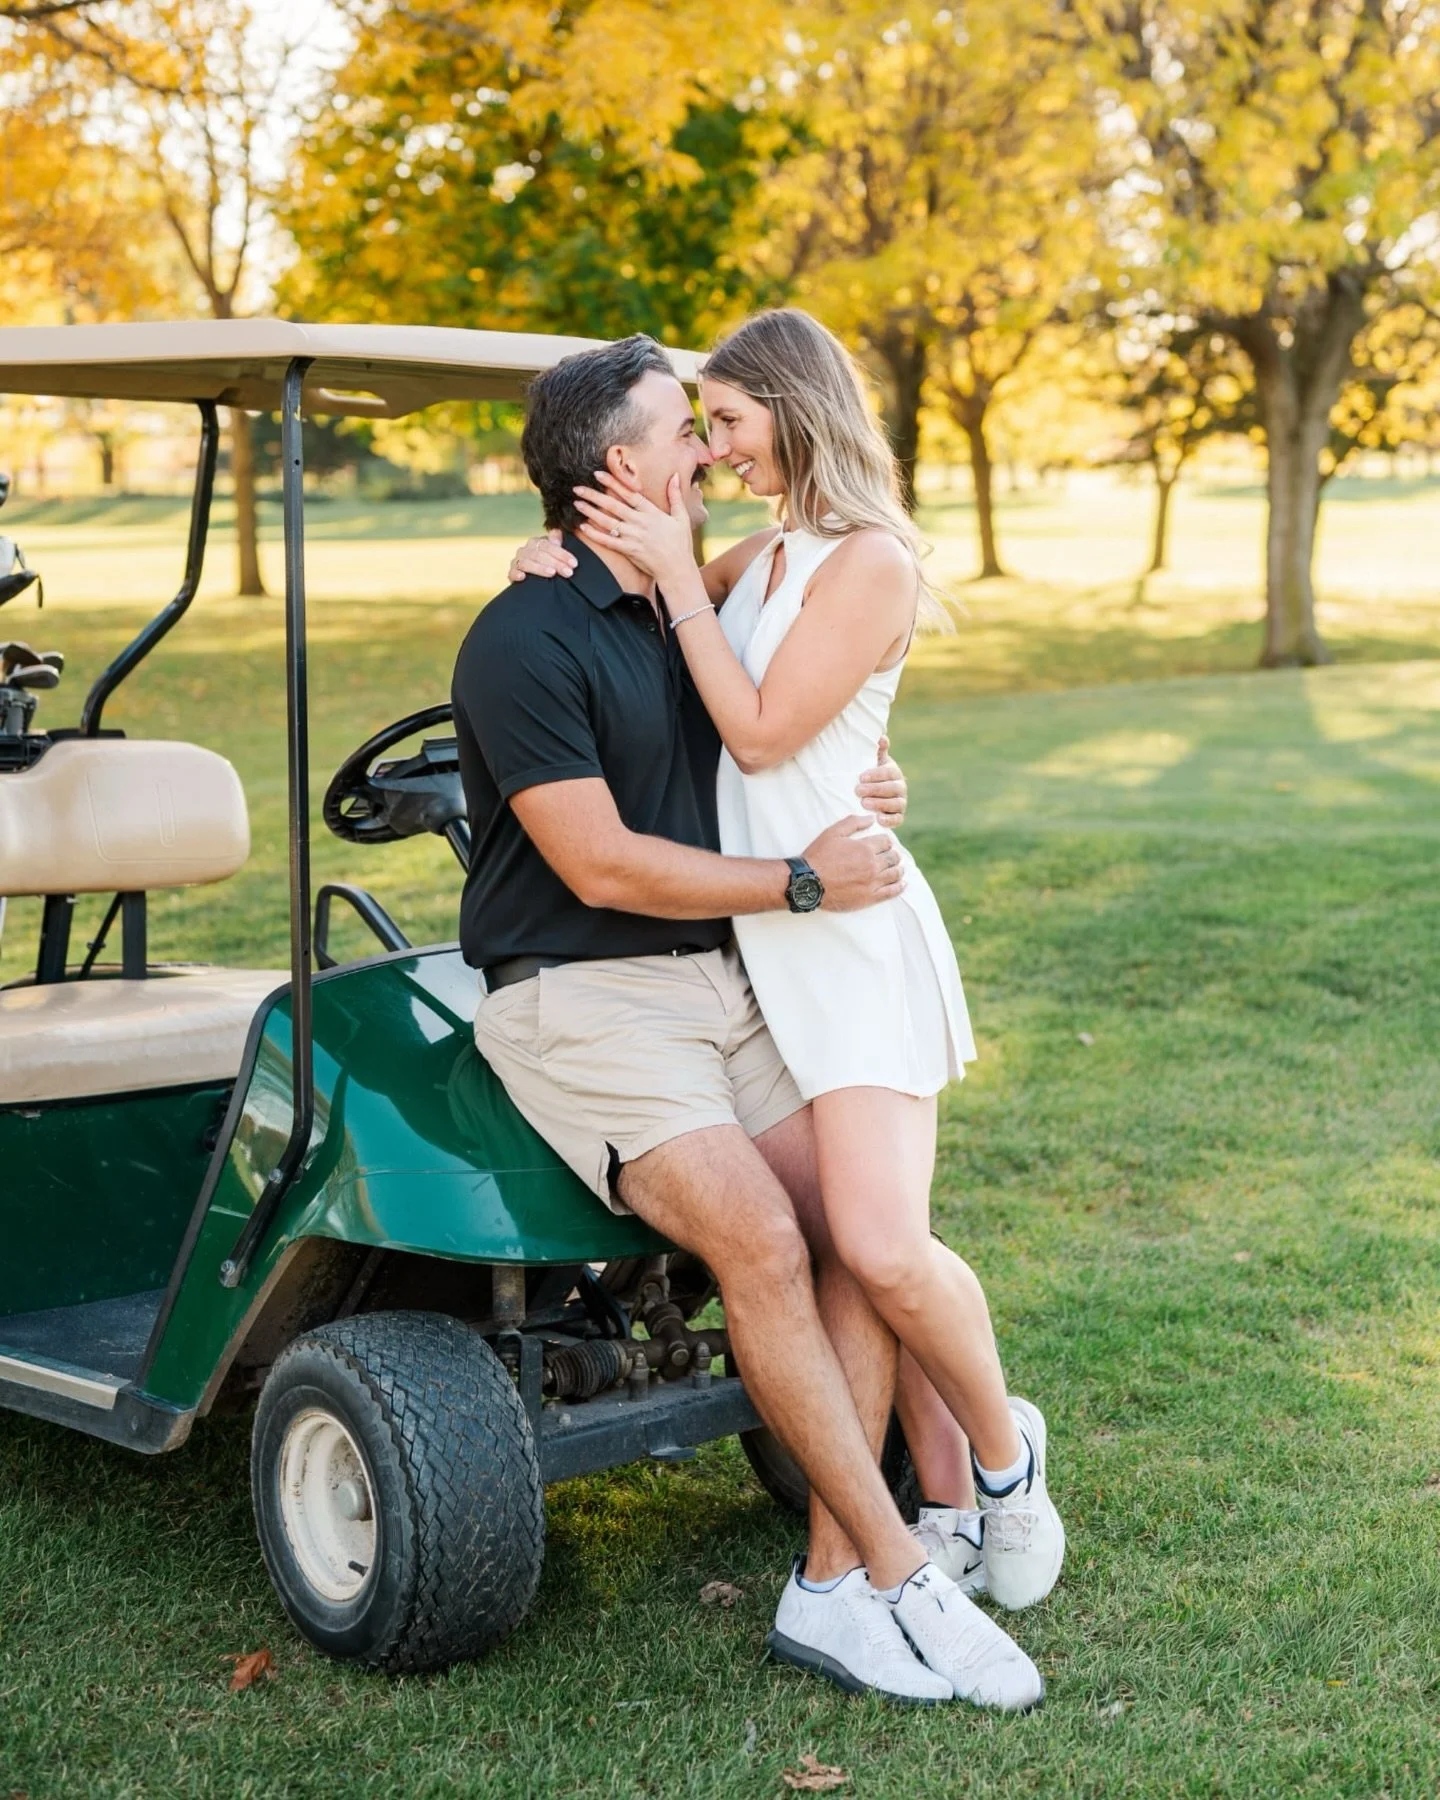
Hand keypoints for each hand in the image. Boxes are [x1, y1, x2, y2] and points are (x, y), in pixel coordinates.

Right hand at [508, 529, 575, 583]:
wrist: (535, 582)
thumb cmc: (549, 565)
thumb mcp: (556, 554)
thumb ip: (557, 543)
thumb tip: (558, 532)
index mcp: (537, 543)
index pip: (549, 545)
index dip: (562, 554)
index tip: (574, 563)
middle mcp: (526, 550)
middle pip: (539, 554)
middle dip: (556, 563)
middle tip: (568, 572)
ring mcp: (518, 561)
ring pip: (526, 562)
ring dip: (540, 568)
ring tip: (552, 573)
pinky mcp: (512, 573)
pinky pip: (512, 572)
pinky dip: (516, 574)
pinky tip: (523, 577)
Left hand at [574, 470, 695, 589]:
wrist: (677, 569)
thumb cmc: (681, 544)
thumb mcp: (682, 517)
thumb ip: (676, 496)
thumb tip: (674, 475)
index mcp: (652, 513)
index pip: (629, 494)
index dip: (613, 483)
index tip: (598, 475)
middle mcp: (641, 523)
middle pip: (614, 505)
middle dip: (594, 496)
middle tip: (578, 488)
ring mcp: (634, 537)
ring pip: (608, 522)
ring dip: (591, 512)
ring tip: (577, 503)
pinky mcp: (629, 551)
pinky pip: (608, 541)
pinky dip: (595, 534)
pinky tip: (583, 527)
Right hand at [802, 816, 903, 911]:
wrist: (808, 883)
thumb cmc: (818, 856)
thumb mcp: (832, 833)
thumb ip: (853, 823)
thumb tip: (871, 818)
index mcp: (865, 848)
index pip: (886, 842)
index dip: (885, 842)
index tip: (883, 844)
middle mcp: (872, 865)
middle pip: (893, 858)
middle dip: (893, 854)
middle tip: (890, 856)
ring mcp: (872, 882)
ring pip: (895, 874)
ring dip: (898, 869)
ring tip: (898, 868)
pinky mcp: (869, 898)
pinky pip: (891, 892)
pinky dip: (899, 887)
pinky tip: (902, 884)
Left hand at [856, 734, 906, 828]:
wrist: (874, 797)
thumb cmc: (871, 777)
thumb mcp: (874, 763)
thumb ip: (878, 751)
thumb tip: (881, 736)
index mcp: (894, 773)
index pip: (889, 772)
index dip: (876, 774)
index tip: (860, 777)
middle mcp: (901, 788)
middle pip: (892, 788)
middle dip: (875, 789)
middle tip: (857, 791)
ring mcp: (901, 803)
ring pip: (895, 804)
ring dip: (880, 804)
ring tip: (864, 804)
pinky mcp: (898, 817)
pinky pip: (898, 820)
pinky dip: (890, 820)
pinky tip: (878, 819)